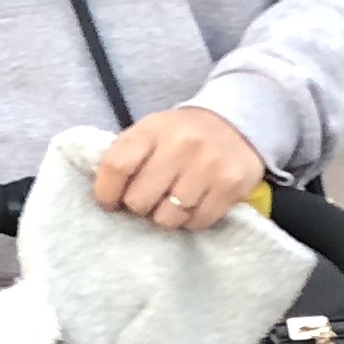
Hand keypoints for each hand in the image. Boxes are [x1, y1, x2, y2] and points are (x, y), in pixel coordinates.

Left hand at [91, 108, 266, 233]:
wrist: (238, 120)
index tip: (110, 202)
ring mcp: (208, 166)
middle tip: (149, 198)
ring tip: (172, 201)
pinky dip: (191, 220)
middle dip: (139, 206)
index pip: (115, 167)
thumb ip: (126, 157)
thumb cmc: (181, 134)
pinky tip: (193, 205)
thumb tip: (105, 198)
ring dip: (165, 216)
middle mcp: (181, 145)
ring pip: (167, 218)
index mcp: (152, 130)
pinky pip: (197, 222)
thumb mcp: (150, 132)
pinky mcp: (231, 186)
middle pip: (139, 200)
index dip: (105, 193)